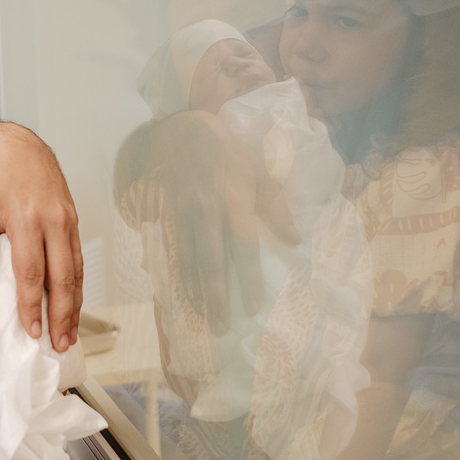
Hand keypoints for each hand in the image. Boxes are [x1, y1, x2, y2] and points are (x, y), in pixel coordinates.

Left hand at [0, 122, 81, 350]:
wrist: (18, 140)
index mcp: (28, 217)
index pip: (32, 271)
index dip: (32, 304)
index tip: (30, 330)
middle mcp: (54, 220)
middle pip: (63, 277)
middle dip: (61, 315)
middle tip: (58, 344)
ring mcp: (68, 219)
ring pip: (77, 270)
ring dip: (74, 305)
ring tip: (69, 334)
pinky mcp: (73, 217)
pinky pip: (79, 257)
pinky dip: (79, 284)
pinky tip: (74, 303)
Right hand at [153, 112, 297, 322]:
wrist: (181, 131)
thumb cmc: (228, 153)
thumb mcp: (259, 171)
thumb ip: (276, 207)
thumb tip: (295, 241)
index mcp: (233, 199)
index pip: (242, 245)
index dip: (248, 277)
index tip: (253, 307)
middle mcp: (205, 210)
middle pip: (209, 261)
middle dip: (215, 296)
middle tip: (220, 328)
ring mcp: (180, 214)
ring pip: (186, 260)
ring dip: (194, 292)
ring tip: (201, 319)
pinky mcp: (164, 215)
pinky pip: (169, 251)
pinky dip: (173, 275)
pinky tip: (177, 295)